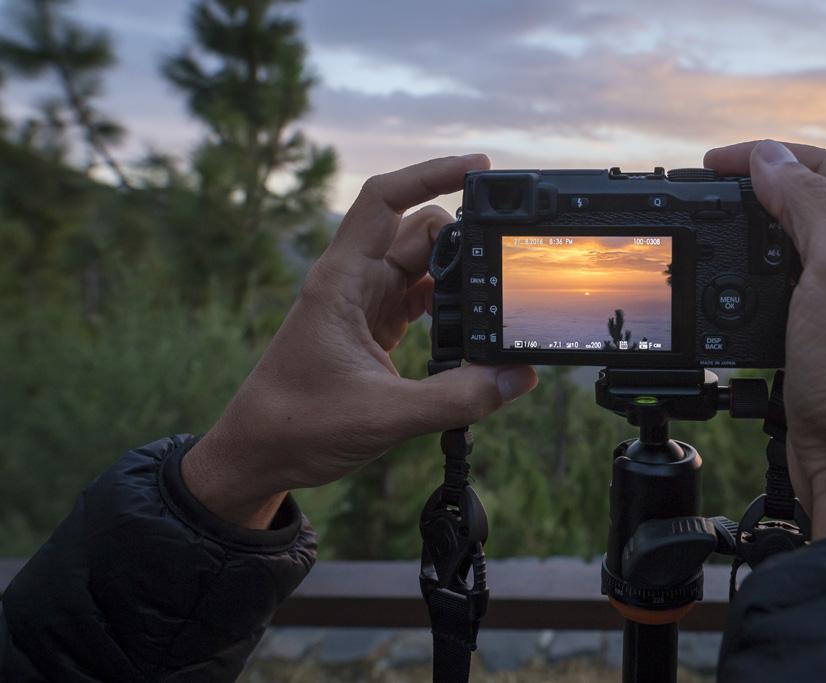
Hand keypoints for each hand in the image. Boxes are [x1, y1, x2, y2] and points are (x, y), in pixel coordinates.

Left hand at [183, 155, 537, 528]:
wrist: (258, 453)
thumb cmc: (298, 425)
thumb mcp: (384, 415)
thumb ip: (456, 398)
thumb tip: (517, 378)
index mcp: (344, 281)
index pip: (386, 200)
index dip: (431, 173)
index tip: (478, 166)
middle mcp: (355, 282)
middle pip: (417, 230)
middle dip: (463, 234)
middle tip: (506, 257)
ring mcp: (366, 304)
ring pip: (423, 265)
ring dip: (460, 274)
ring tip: (499, 294)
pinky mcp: (375, 330)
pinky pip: (421, 299)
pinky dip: (450, 306)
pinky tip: (474, 326)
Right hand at [705, 140, 825, 555]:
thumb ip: (811, 207)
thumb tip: (770, 158)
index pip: (817, 167)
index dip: (761, 155)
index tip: (709, 165)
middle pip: (798, 200)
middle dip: (748, 187)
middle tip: (699, 195)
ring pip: (780, 245)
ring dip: (740, 230)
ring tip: (703, 234)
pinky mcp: (806, 339)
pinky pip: (768, 291)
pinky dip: (737, 278)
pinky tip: (718, 291)